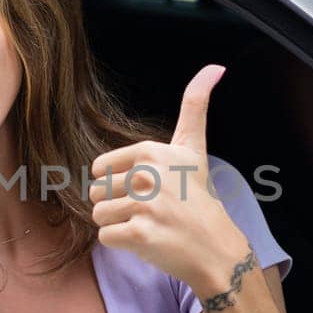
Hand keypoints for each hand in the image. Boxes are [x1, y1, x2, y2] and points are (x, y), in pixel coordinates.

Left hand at [89, 64, 246, 289]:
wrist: (215, 246)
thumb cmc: (197, 196)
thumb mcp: (194, 147)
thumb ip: (195, 105)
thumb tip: (216, 66)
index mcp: (151, 151)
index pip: (100, 168)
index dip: (119, 183)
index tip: (149, 189)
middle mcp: (148, 175)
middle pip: (97, 192)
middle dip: (118, 205)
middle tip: (150, 211)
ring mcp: (144, 205)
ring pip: (98, 214)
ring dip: (118, 224)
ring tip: (149, 225)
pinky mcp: (140, 234)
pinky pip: (105, 236)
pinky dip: (123, 243)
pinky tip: (148, 240)